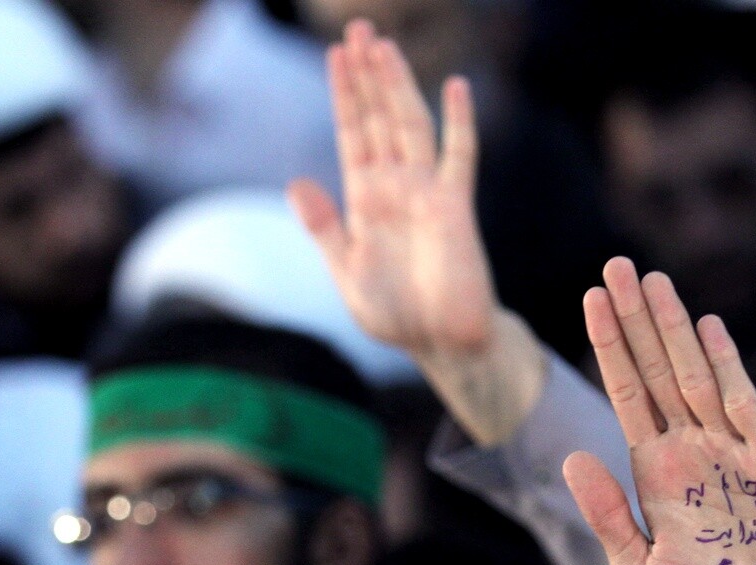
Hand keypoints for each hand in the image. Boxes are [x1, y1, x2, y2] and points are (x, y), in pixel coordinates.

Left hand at [290, 20, 492, 359]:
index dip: (344, 96)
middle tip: (357, 29)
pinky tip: (455, 88)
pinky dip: (460, 122)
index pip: (351, 134)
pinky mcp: (456, 206)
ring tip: (383, 47)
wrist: (438, 341)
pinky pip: (460, 156)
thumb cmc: (393, 311)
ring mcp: (427, 191)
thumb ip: (324, 227)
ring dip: (397, 87)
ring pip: (410, 125)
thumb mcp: (345, 270)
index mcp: (365, 199)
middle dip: (367, 76)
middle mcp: (395, 186)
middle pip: (378, 118)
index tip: (335, 57)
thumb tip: (295, 183)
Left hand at [564, 259, 755, 564]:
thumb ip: (605, 514)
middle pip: (655, 368)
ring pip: (693, 373)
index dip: (607, 346)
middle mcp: (690, 448)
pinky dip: (724, 365)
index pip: (625, 392)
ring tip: (649, 279)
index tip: (587, 299)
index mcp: (654, 470)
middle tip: (614, 265)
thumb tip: (573, 456)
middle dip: (633, 319)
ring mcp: (729, 450)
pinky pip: (742, 404)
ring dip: (671, 327)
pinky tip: (706, 328)